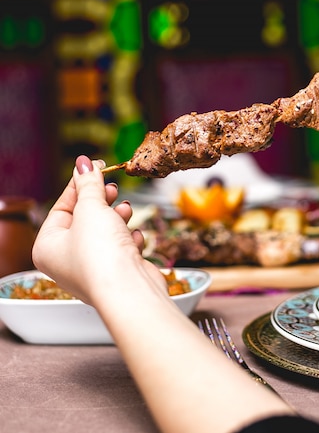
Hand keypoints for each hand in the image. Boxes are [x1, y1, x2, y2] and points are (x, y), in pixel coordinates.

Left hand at [33, 155, 292, 432]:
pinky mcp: (116, 273)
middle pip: (84, 219)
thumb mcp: (92, 209)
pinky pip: (120, 248)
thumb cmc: (101, 254)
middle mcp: (66, 260)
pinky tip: (134, 236)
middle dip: (101, 202)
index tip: (96, 166)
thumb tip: (84, 163)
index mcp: (48, 246)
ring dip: (117, 218)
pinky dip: (128, 238)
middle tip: (112, 187)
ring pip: (104, 232)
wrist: (128, 290)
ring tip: (124, 210)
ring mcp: (92, 269)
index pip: (62, 207)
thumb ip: (89, 184)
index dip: (81, 184)